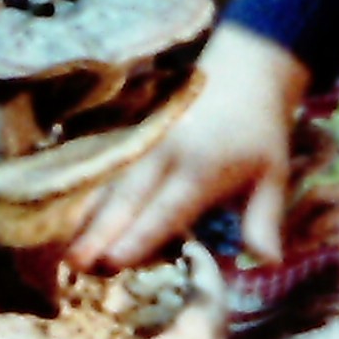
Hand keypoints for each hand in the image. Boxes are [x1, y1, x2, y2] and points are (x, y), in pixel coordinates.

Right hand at [70, 31, 310, 269]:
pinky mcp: (135, 139)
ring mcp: (145, 145)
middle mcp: (165, 157)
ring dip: (87, 219)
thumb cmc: (260, 132)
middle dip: (99, 232)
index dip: (139, 236)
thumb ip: (263, 220)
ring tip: (65, 252)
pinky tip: (72, 223)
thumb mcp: (272, 176)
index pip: (165, 210)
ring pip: (110, 186)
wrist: (243, 73)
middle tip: (74, 264)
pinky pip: (109, 174)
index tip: (113, 261)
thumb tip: (267, 264)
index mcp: (200, 169)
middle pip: (127, 199)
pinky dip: (91, 199)